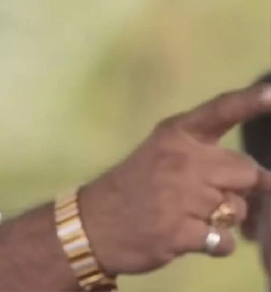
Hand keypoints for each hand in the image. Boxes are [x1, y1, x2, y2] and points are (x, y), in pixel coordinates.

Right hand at [78, 83, 270, 274]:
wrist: (92, 223)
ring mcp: (180, 196)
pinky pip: (225, 240)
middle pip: (246, 172)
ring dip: (222, 219)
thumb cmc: (134, 187)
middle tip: (208, 197)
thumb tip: (266, 179)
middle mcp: (180, 160)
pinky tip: (190, 237)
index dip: (250, 101)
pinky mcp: (179, 231)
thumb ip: (208, 159)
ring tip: (190, 217)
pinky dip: (215, 244)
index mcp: (175, 135)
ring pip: (237, 209)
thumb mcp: (162, 156)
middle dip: (237, 188)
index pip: (219, 112)